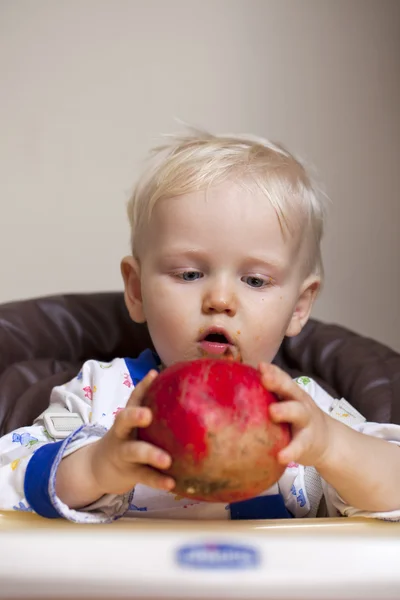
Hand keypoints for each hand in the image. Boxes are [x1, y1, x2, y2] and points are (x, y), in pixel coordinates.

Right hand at [89, 370, 174, 495]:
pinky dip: (158, 480)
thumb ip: (155, 413)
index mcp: (127, 418)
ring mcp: (123, 453)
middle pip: (124, 420)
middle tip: (148, 414)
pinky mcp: (128, 473)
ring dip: (150, 454)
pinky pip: (144, 476)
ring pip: (134, 451)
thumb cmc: (128, 440)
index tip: (154, 374)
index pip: (134, 397)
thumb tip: (189, 395)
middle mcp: (123, 432)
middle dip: (135, 416)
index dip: (143, 386)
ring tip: (167, 460)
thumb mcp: (134, 425)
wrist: (98, 468)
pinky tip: (172, 483)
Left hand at [259, 363, 334, 468]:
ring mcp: (306, 423)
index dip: (273, 371)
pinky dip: (291, 451)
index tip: (260, 366)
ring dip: (286, 410)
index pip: (283, 378)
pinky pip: (299, 446)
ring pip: (298, 413)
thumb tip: (235, 387)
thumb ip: (269, 396)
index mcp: (292, 394)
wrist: (328, 442)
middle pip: (291, 390)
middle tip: (264, 378)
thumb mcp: (288, 404)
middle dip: (278, 383)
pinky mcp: (308, 443)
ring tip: (272, 412)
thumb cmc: (297, 419)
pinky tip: (281, 456)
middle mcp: (300, 404)